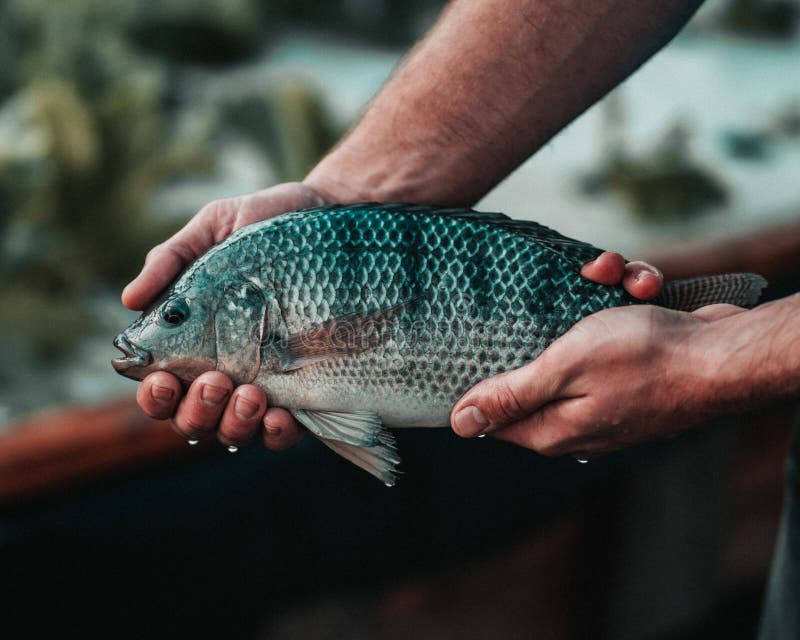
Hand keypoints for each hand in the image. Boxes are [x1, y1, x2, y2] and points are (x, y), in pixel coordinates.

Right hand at [126, 182, 322, 449]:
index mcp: (192, 342)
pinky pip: (283, 433)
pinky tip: (279, 416)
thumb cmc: (264, 225)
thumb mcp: (215, 228)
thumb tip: (129, 300)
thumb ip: (171, 260)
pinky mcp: (304, 392)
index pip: (163, 387)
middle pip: (192, 420)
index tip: (162, 379)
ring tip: (249, 394)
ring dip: (234, 423)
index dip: (155, 395)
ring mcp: (263, 387)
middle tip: (214, 380)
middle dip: (196, 410)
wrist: (327, 216)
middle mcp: (223, 372)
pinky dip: (275, 433)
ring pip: (233, 432)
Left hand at [450, 297, 746, 458]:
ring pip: (577, 338)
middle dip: (545, 325)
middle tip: (560, 292)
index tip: (479, 341)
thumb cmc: (644, 359)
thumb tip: (460, 423)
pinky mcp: (634, 370)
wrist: (724, 353)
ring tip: (613, 275)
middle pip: (534, 369)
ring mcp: (607, 395)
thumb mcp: (564, 369)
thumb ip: (511, 395)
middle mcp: (577, 417)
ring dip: (593, 297)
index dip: (483, 380)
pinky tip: (641, 286)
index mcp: (553, 428)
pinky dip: (623, 301)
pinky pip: (612, 332)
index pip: (496, 416)